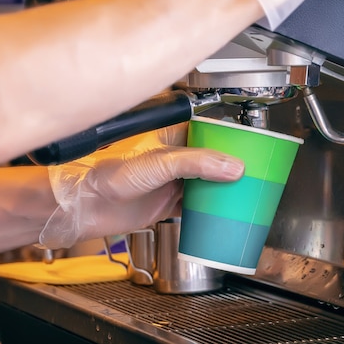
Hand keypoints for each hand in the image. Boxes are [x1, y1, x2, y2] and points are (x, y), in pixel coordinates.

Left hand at [38, 123, 244, 248]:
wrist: (87, 207)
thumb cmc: (109, 176)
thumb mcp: (158, 164)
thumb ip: (195, 163)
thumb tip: (232, 166)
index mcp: (171, 137)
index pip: (210, 131)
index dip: (232, 138)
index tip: (253, 147)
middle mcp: (173, 157)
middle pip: (212, 158)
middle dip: (232, 166)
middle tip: (256, 173)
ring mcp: (171, 180)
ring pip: (207, 181)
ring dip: (224, 188)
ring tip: (247, 192)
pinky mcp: (167, 201)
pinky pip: (197, 203)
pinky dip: (211, 208)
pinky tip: (224, 211)